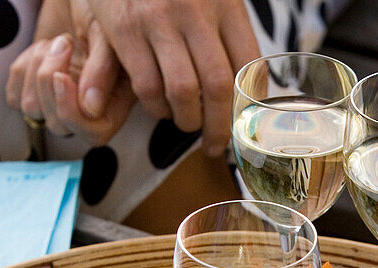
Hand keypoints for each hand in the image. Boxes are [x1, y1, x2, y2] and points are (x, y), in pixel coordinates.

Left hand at [6, 0, 134, 144]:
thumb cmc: (98, 11)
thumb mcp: (107, 34)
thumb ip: (103, 70)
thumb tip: (90, 109)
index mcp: (115, 101)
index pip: (94, 134)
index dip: (72, 114)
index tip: (62, 77)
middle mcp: (87, 109)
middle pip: (59, 126)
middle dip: (50, 84)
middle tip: (63, 44)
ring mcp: (58, 102)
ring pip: (33, 112)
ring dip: (36, 71)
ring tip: (55, 43)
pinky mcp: (32, 91)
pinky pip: (15, 99)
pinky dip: (20, 72)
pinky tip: (40, 51)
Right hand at [85, 0, 260, 156]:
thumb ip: (229, 34)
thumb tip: (252, 88)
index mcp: (225, 5)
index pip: (249, 66)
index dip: (249, 105)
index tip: (246, 126)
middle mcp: (195, 13)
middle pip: (217, 87)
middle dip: (219, 127)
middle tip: (216, 144)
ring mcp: (158, 21)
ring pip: (182, 92)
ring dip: (186, 120)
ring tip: (186, 123)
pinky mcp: (125, 30)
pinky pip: (146, 85)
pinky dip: (155, 106)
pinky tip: (159, 107)